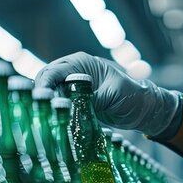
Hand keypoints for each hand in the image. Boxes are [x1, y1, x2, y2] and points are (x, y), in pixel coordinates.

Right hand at [34, 52, 180, 136]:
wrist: (143, 109)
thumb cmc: (133, 96)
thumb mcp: (112, 95)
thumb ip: (91, 98)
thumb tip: (70, 105)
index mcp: (83, 62)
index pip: (54, 71)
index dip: (43, 84)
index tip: (39, 100)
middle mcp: (74, 70)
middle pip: (46, 80)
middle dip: (41, 95)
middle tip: (38, 112)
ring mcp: (73, 85)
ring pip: (50, 91)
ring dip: (46, 103)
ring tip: (43, 118)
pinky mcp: (75, 99)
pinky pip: (58, 102)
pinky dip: (53, 110)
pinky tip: (51, 120)